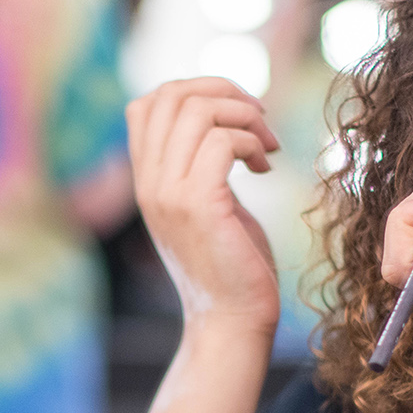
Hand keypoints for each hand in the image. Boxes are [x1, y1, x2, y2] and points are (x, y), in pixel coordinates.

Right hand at [125, 77, 281, 333]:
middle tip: (259, 119)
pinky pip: (223, 142)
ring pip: (198, 112)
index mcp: (146, 180)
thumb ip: (199, 164)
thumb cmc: (230, 264)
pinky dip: (252, 143)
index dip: (194, 91)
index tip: (235, 116)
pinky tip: (265, 168)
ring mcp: (169, 194)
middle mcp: (149, 183)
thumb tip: (223, 120)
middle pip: (171, 95)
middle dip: (224, 91)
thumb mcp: (205, 204)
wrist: (231, 321)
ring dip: (244, 116)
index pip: (146, 104)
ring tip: (266, 146)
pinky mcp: (200, 206)